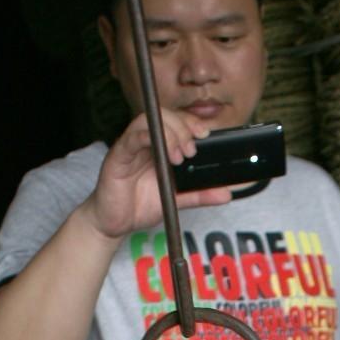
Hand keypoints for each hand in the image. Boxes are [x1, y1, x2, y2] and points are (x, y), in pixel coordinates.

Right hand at [84, 109, 232, 240]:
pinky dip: (147, 137)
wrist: (114, 223)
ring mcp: (131, 146)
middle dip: (183, 128)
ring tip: (179, 155)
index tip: (205, 135)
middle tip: (192, 151)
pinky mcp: (118, 155)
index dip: (192, 123)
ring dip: (168, 133)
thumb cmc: (139, 206)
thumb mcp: (175, 200)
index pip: (177, 122)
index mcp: (160, 148)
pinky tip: (162, 153)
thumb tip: (226, 194)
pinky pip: (132, 137)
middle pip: (164, 116)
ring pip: (148, 121)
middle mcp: (145, 142)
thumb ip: (199, 195)